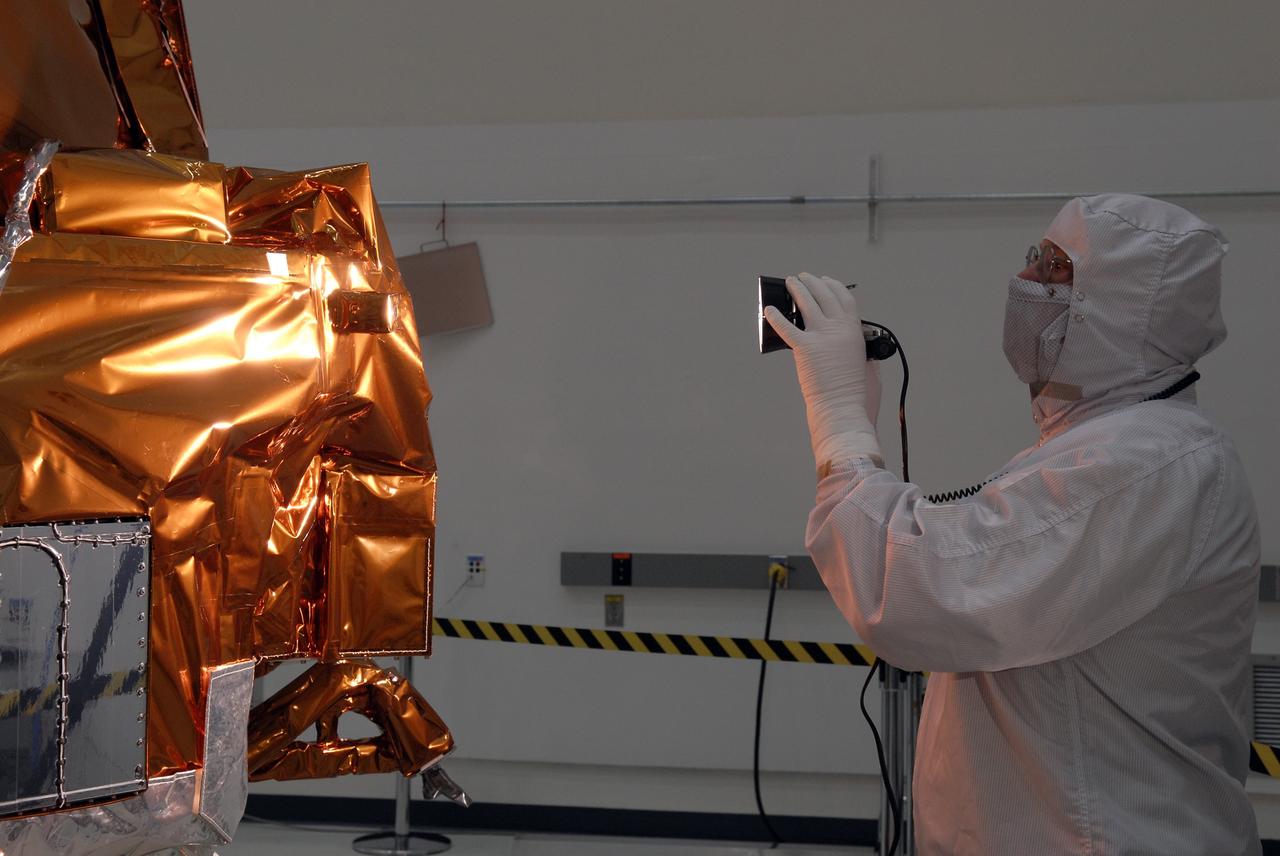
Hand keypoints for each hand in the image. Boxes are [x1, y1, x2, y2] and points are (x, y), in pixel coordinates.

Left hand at [765, 272, 881, 471]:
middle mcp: (839, 329)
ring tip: (790, 282)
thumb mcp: (865, 363)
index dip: (834, 286)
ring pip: (806, 303)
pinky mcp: (804, 348)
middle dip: (812, 282)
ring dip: (797, 289)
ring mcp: (821, 337)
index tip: (826, 280)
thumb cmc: (854, 394)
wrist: (842, 408)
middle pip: (824, 295)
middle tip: (803, 277)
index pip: (845, 299)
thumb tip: (850, 341)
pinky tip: (768, 310)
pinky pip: (786, 328)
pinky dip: (776, 317)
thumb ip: (858, 347)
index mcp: (855, 331)